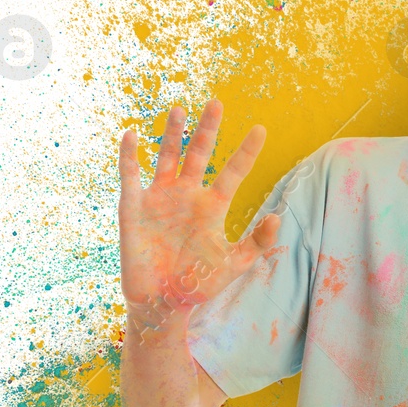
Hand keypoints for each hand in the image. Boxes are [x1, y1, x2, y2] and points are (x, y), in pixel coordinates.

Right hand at [118, 100, 278, 335]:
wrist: (162, 303)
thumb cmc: (198, 285)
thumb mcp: (234, 264)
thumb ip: (257, 242)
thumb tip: (277, 217)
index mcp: (212, 207)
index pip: (233, 172)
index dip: (246, 151)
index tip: (260, 129)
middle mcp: (187, 196)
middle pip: (199, 154)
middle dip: (207, 129)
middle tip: (216, 103)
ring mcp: (159, 199)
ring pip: (167, 157)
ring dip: (172, 134)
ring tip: (179, 109)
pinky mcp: (133, 207)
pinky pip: (130, 175)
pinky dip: (130, 156)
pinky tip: (132, 135)